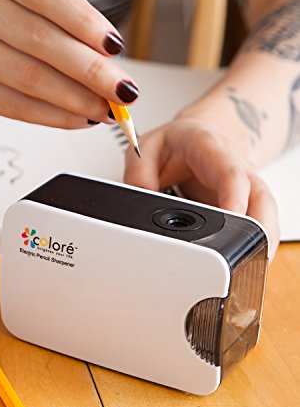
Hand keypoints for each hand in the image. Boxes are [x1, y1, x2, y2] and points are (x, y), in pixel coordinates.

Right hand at [0, 0, 139, 127]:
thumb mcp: (18, 1)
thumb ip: (60, 21)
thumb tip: (107, 59)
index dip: (84, 24)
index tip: (115, 47)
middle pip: (41, 42)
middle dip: (90, 71)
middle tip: (121, 90)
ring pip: (30, 79)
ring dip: (75, 99)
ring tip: (104, 109)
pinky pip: (15, 107)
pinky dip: (53, 116)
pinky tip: (78, 119)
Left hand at [124, 113, 279, 260]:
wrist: (198, 138)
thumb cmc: (176, 144)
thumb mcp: (147, 147)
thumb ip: (139, 171)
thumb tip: (142, 198)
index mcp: (211, 151)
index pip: (229, 174)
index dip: (234, 197)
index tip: (232, 218)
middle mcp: (236, 168)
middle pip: (261, 199)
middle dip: (259, 230)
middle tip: (250, 255)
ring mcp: (245, 189)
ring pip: (266, 215)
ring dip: (263, 243)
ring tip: (249, 268)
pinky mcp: (247, 205)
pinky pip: (259, 226)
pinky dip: (256, 246)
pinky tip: (245, 263)